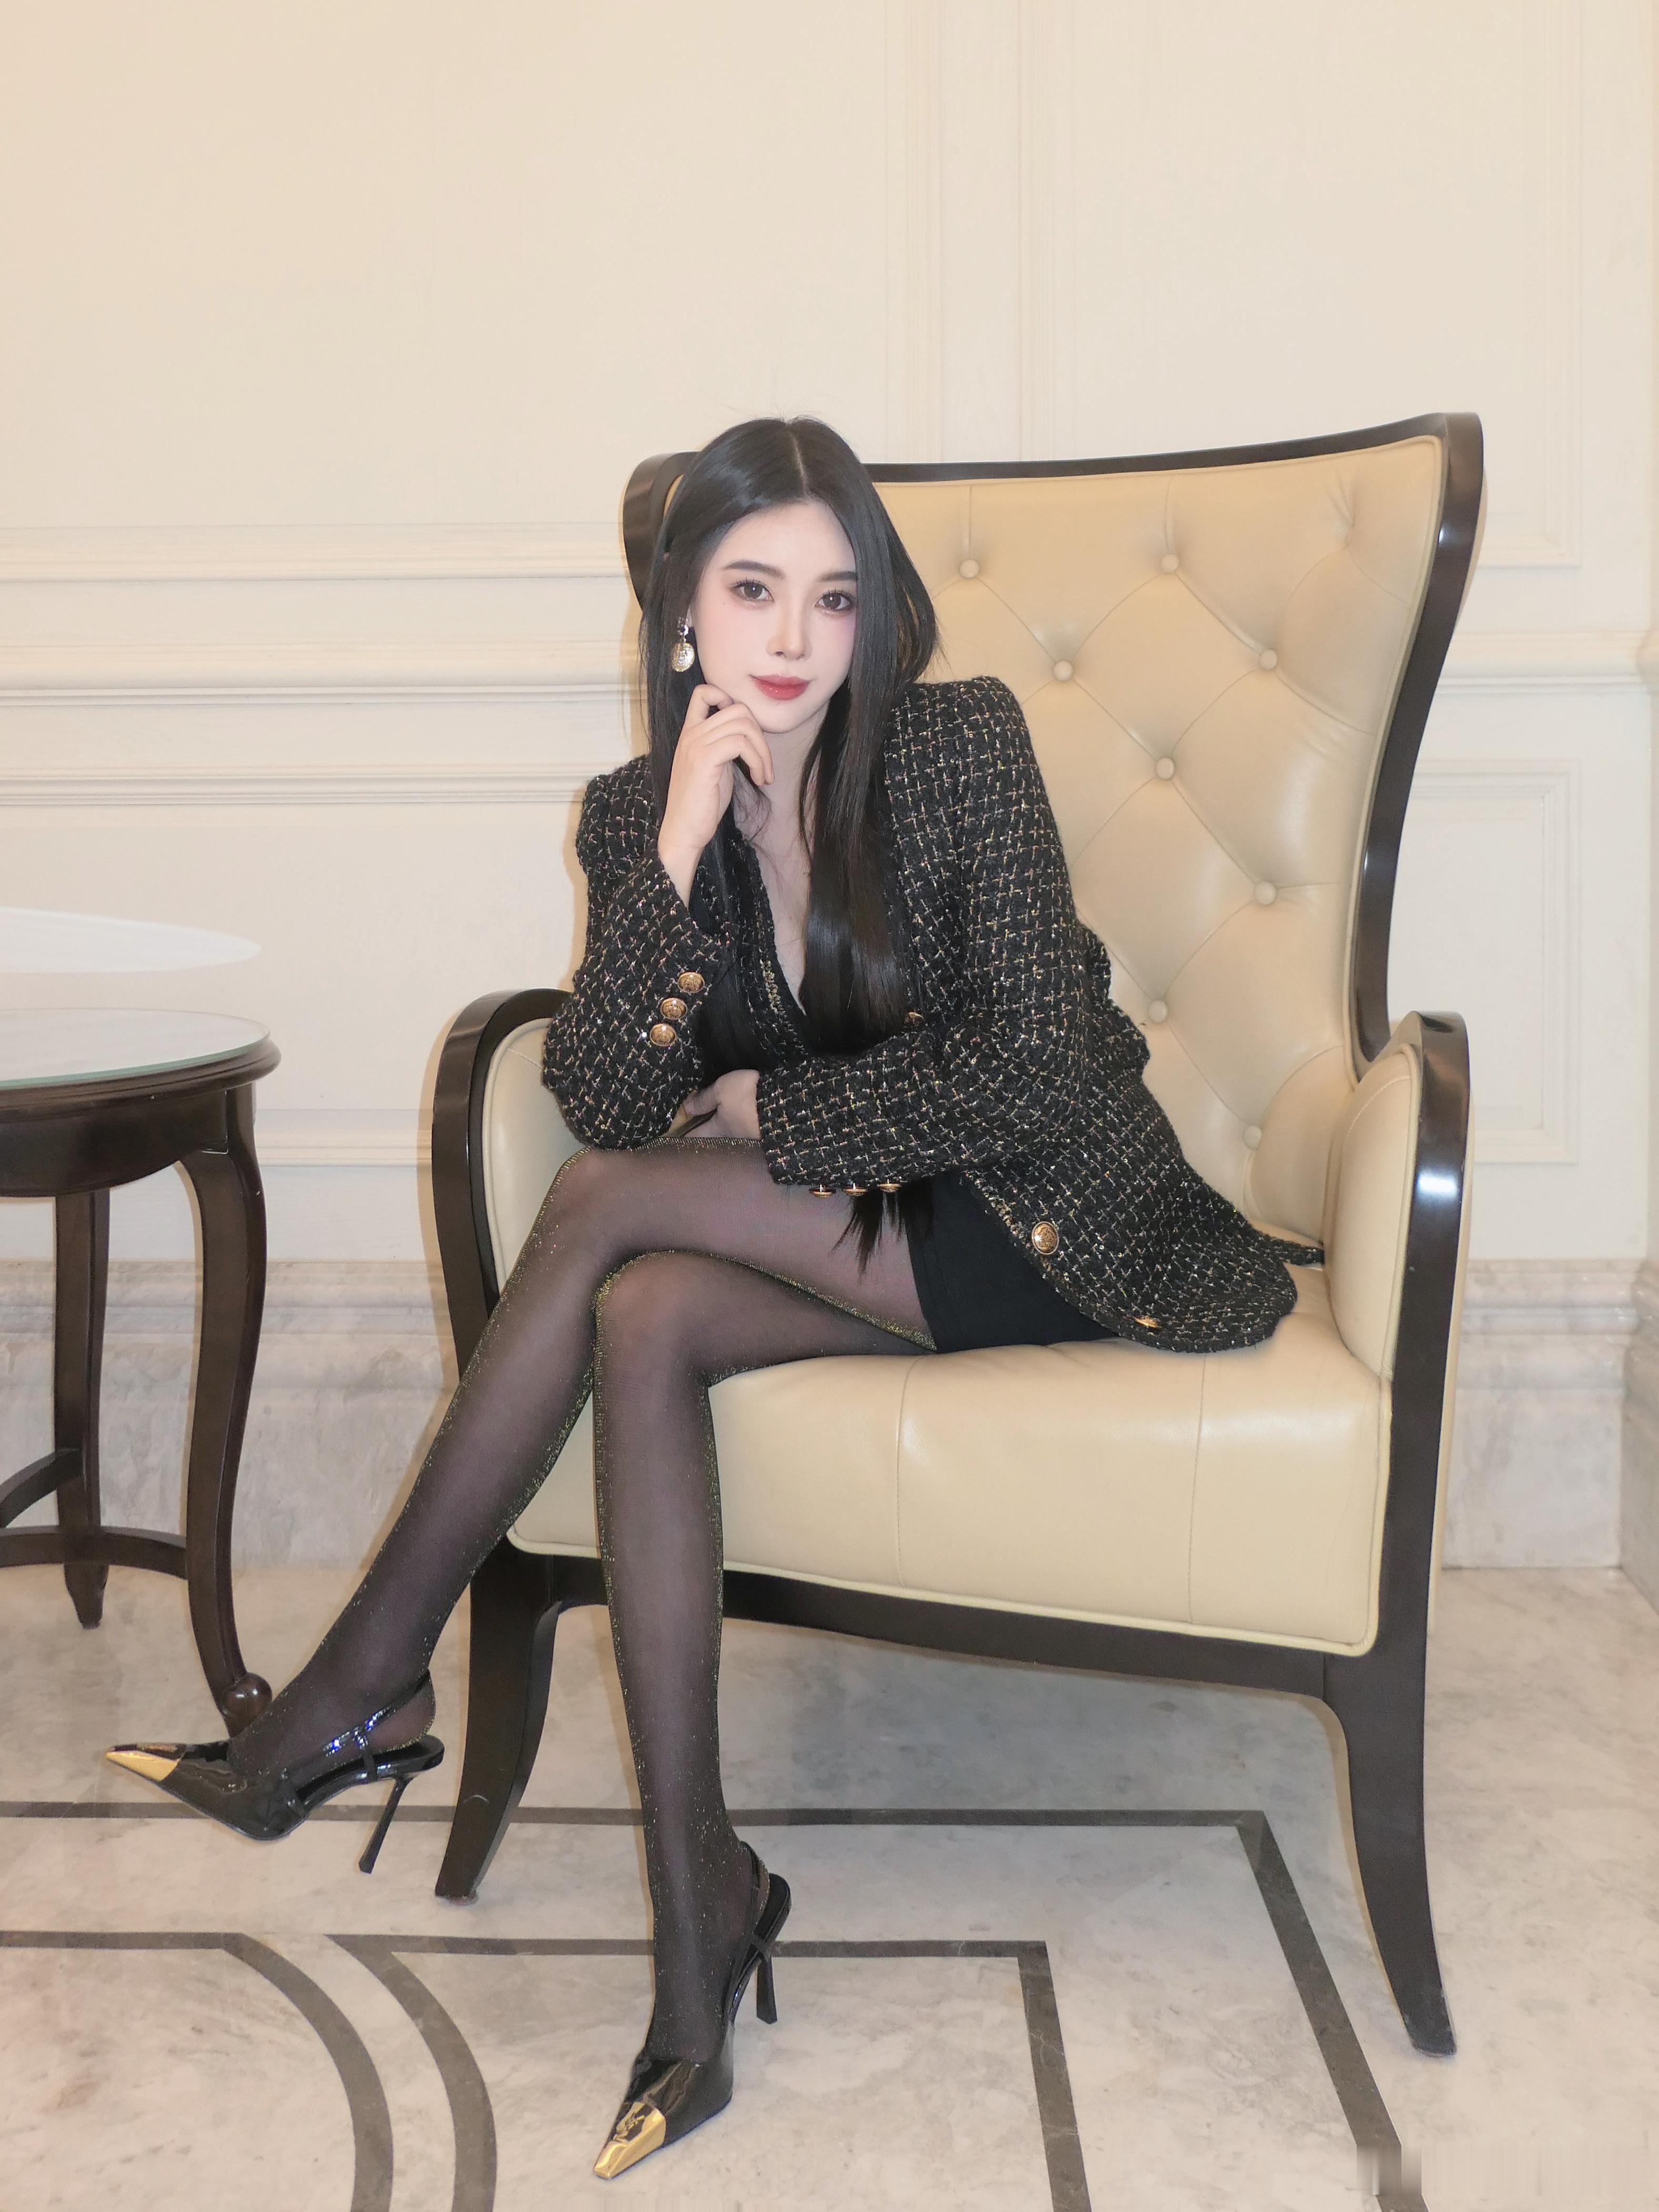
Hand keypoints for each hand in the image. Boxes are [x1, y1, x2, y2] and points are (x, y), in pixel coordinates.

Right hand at [657, 684, 773, 902]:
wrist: (684, 831)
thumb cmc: (701, 804)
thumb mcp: (715, 767)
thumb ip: (726, 746)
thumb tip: (750, 735)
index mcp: (690, 733)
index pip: (704, 692)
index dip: (730, 700)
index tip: (746, 731)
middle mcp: (691, 734)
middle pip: (738, 709)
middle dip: (760, 735)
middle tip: (764, 763)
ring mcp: (696, 745)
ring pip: (743, 725)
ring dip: (763, 751)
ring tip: (763, 774)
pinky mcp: (705, 760)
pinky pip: (741, 744)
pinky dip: (758, 760)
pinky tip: (758, 778)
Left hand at [678, 1068, 760, 1140]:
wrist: (785, 1103)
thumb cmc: (748, 1096)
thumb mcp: (722, 1090)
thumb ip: (703, 1099)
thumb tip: (685, 1109)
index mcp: (717, 1129)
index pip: (694, 1136)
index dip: (682, 1136)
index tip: (672, 1137)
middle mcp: (731, 1137)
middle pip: (711, 1138)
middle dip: (702, 1135)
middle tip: (691, 1130)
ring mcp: (747, 1137)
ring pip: (727, 1135)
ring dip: (719, 1130)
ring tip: (711, 1123)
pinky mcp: (762, 1133)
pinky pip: (742, 1130)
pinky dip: (735, 1125)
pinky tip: (735, 1120)